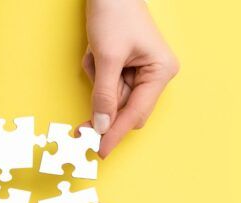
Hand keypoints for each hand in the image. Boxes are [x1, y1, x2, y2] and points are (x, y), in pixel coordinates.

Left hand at [83, 0, 178, 156]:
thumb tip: (101, 126)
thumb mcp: (107, 57)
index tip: (100, 150)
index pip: (136, 113)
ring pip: (113, 98)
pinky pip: (107, 85)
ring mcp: (140, 72)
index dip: (117, 133)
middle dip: (104, 109)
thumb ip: (104, 95)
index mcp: (160, 72)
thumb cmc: (115, 14)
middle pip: (126, 109)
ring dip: (98, 82)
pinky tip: (95, 54)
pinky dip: (96, 74)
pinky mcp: (125, 68)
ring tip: (95, 55)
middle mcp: (154, 75)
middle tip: (80, 128)